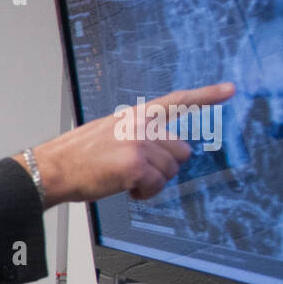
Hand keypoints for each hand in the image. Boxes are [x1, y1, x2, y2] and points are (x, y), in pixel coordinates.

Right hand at [22, 82, 234, 207]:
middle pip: (181, 150)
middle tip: (139, 172)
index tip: (229, 90)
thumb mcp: (108, 132)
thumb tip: (161, 151)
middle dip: (165, 166)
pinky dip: (143, 193)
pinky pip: (156, 185)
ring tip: (125, 181)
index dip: (206, 95)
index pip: (176, 100)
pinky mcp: (136, 165)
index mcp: (134, 115)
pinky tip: (125, 189)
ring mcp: (140, 143)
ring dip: (151, 182)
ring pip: (170, 171)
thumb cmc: (75, 156)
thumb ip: (137, 134)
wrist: (53, 169)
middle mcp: (141, 125)